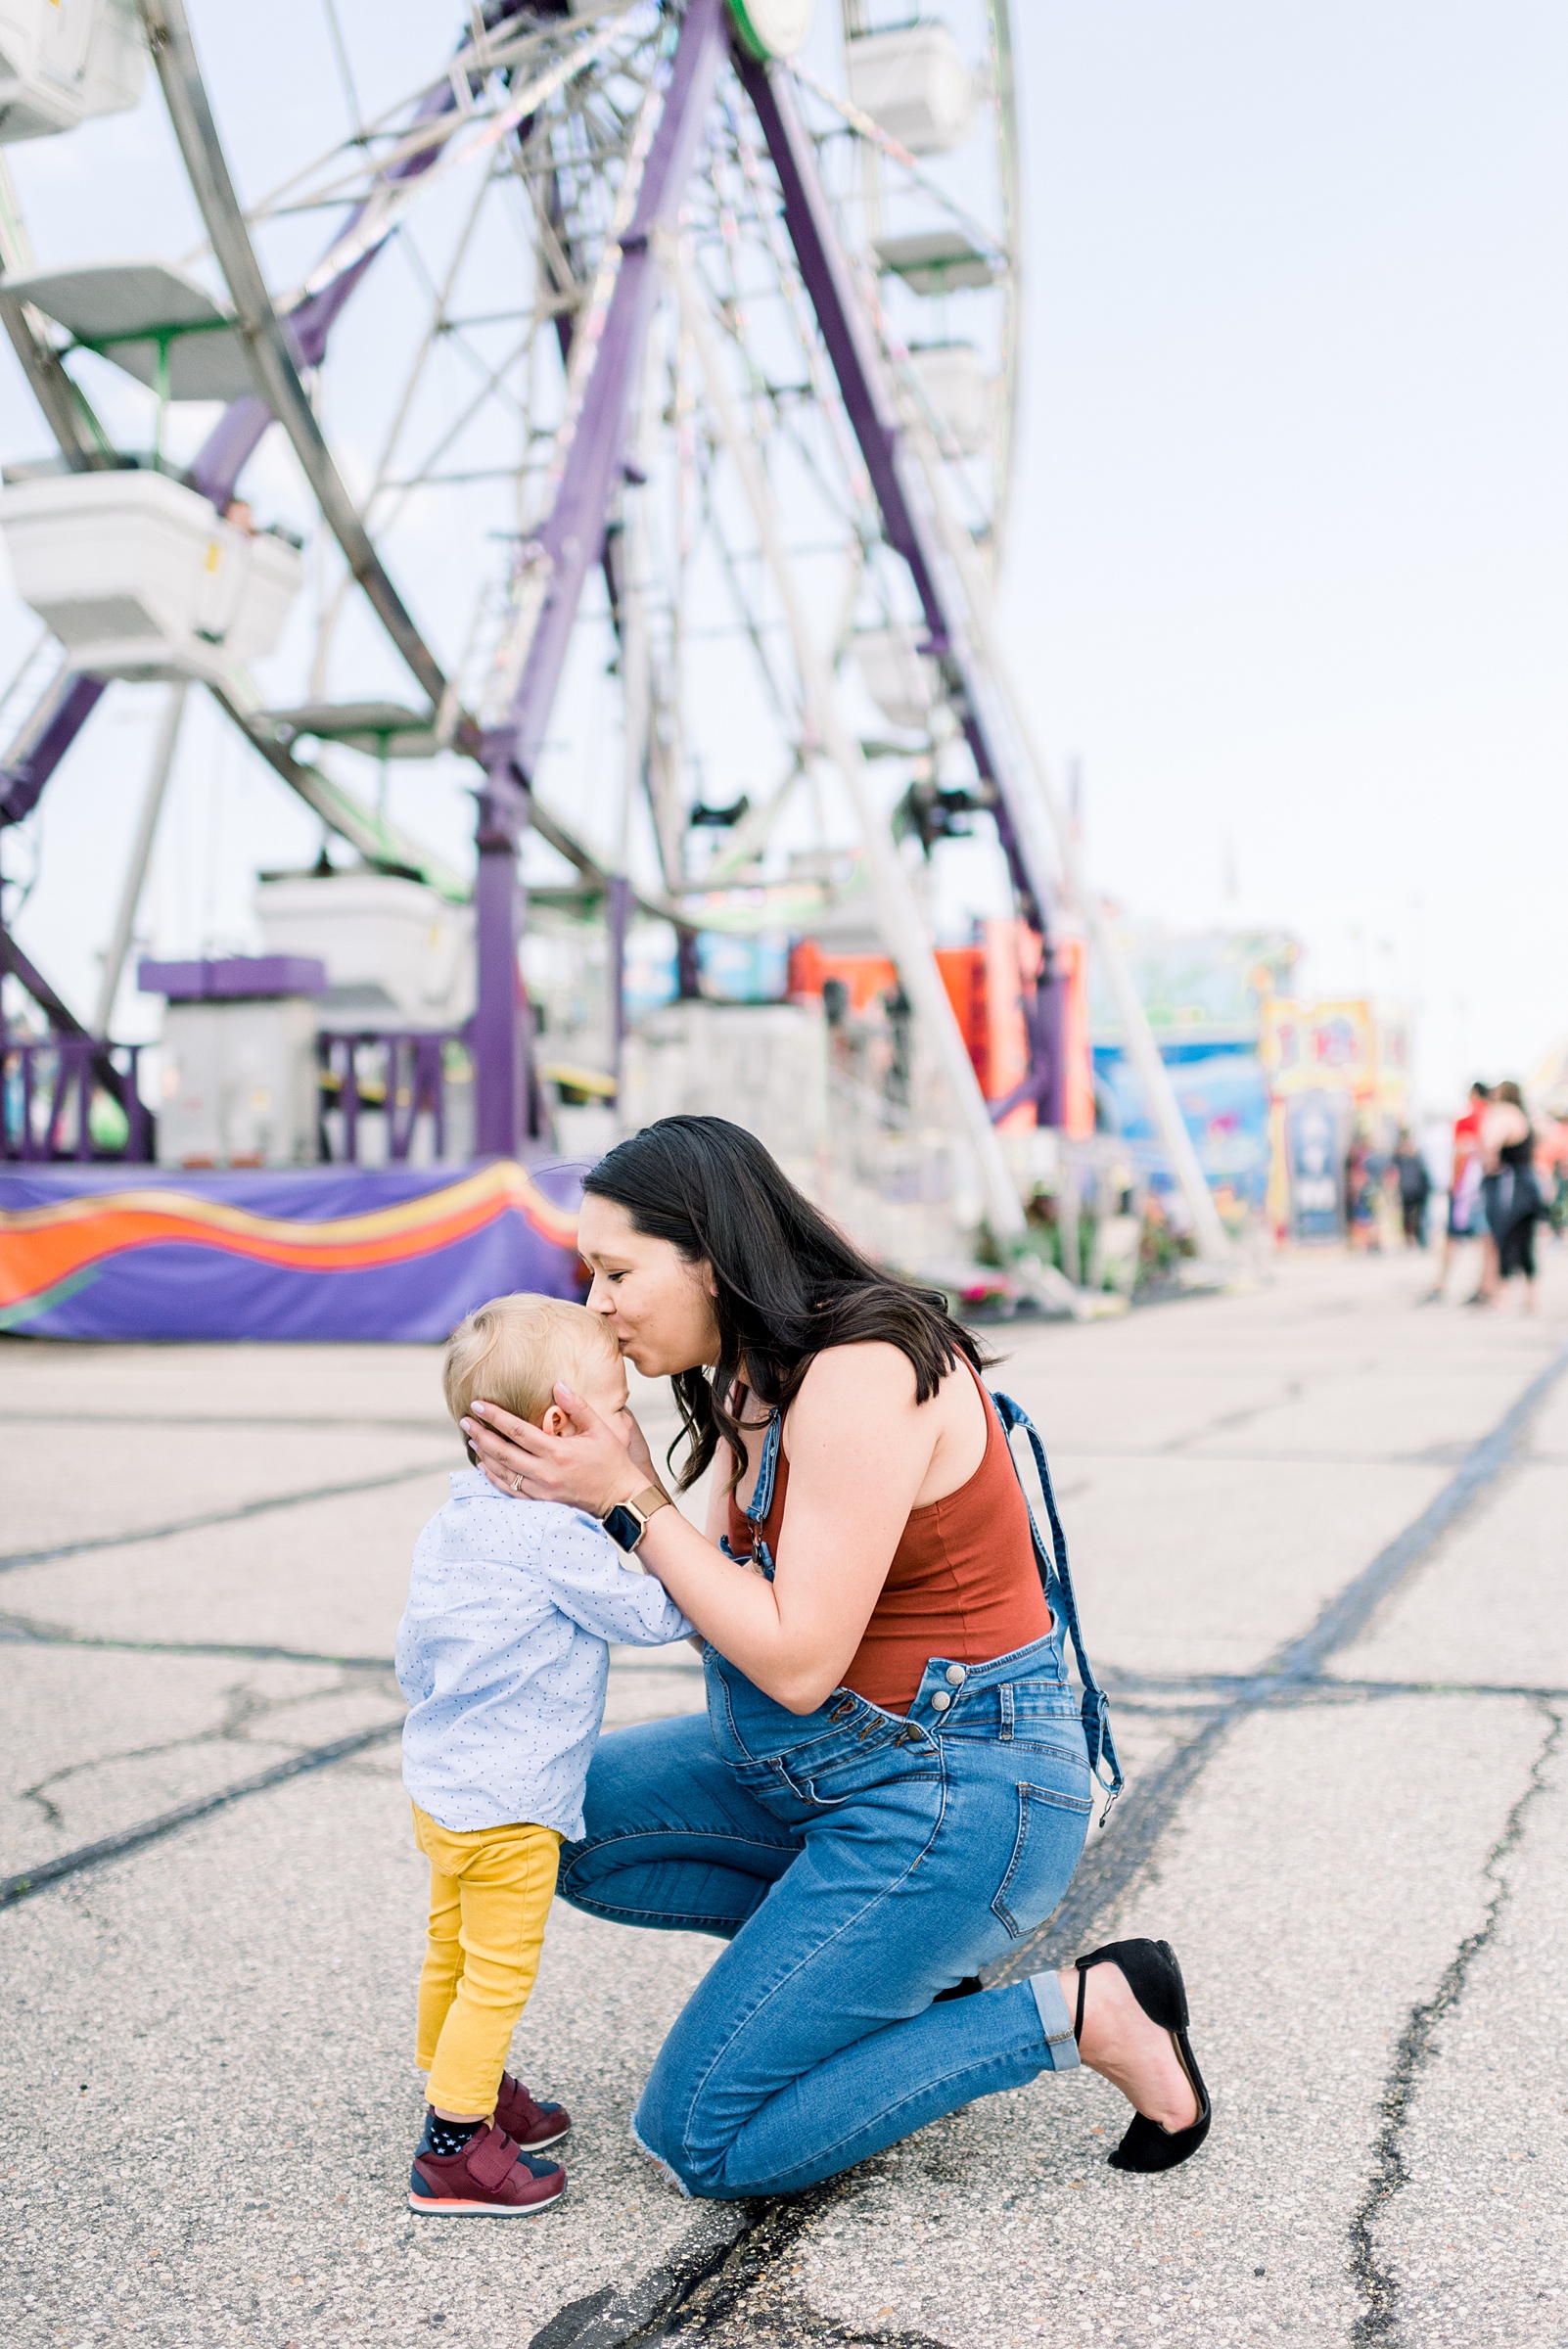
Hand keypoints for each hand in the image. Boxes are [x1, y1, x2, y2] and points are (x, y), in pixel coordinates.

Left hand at [463, 1386, 646, 1517]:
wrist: (620, 1497)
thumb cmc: (612, 1461)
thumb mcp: (600, 1429)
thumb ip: (578, 1406)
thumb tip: (557, 1385)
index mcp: (557, 1452)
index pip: (517, 1431)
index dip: (495, 1417)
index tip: (478, 1405)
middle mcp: (544, 1472)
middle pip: (503, 1452)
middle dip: (481, 1435)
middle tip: (465, 1421)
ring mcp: (541, 1490)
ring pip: (503, 1472)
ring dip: (485, 1455)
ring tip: (472, 1440)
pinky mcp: (541, 1501)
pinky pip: (510, 1490)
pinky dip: (494, 1477)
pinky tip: (485, 1467)